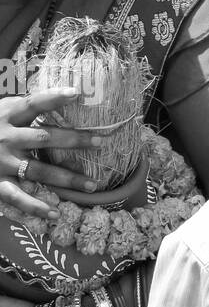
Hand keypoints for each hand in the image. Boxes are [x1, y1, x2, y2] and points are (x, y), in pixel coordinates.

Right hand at [0, 90, 103, 220]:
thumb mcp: (3, 110)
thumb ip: (26, 107)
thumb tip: (68, 95)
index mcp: (8, 116)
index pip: (33, 103)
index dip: (53, 98)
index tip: (76, 93)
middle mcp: (6, 138)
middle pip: (43, 138)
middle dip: (73, 140)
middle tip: (100, 141)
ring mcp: (2, 162)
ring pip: (38, 171)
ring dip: (66, 179)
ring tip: (92, 184)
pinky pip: (17, 197)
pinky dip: (35, 207)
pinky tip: (55, 213)